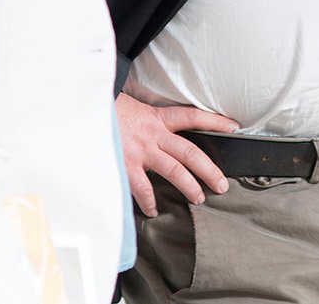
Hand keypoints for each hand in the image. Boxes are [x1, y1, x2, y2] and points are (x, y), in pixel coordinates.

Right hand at [114, 93, 238, 215]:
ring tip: (199, 199)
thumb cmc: (111, 112)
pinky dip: (149, 201)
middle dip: (209, 169)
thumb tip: (168, 133)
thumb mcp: (136, 108)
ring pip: (173, 171)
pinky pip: (142, 188)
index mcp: (158, 118)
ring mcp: (140, 152)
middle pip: (190, 152)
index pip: (192, 116)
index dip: (214, 121)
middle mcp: (153, 135)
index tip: (233, 126)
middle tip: (221, 185)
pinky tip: (154, 210)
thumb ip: (152, 122)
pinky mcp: (125, 166)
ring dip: (188, 186)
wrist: (85, 111)